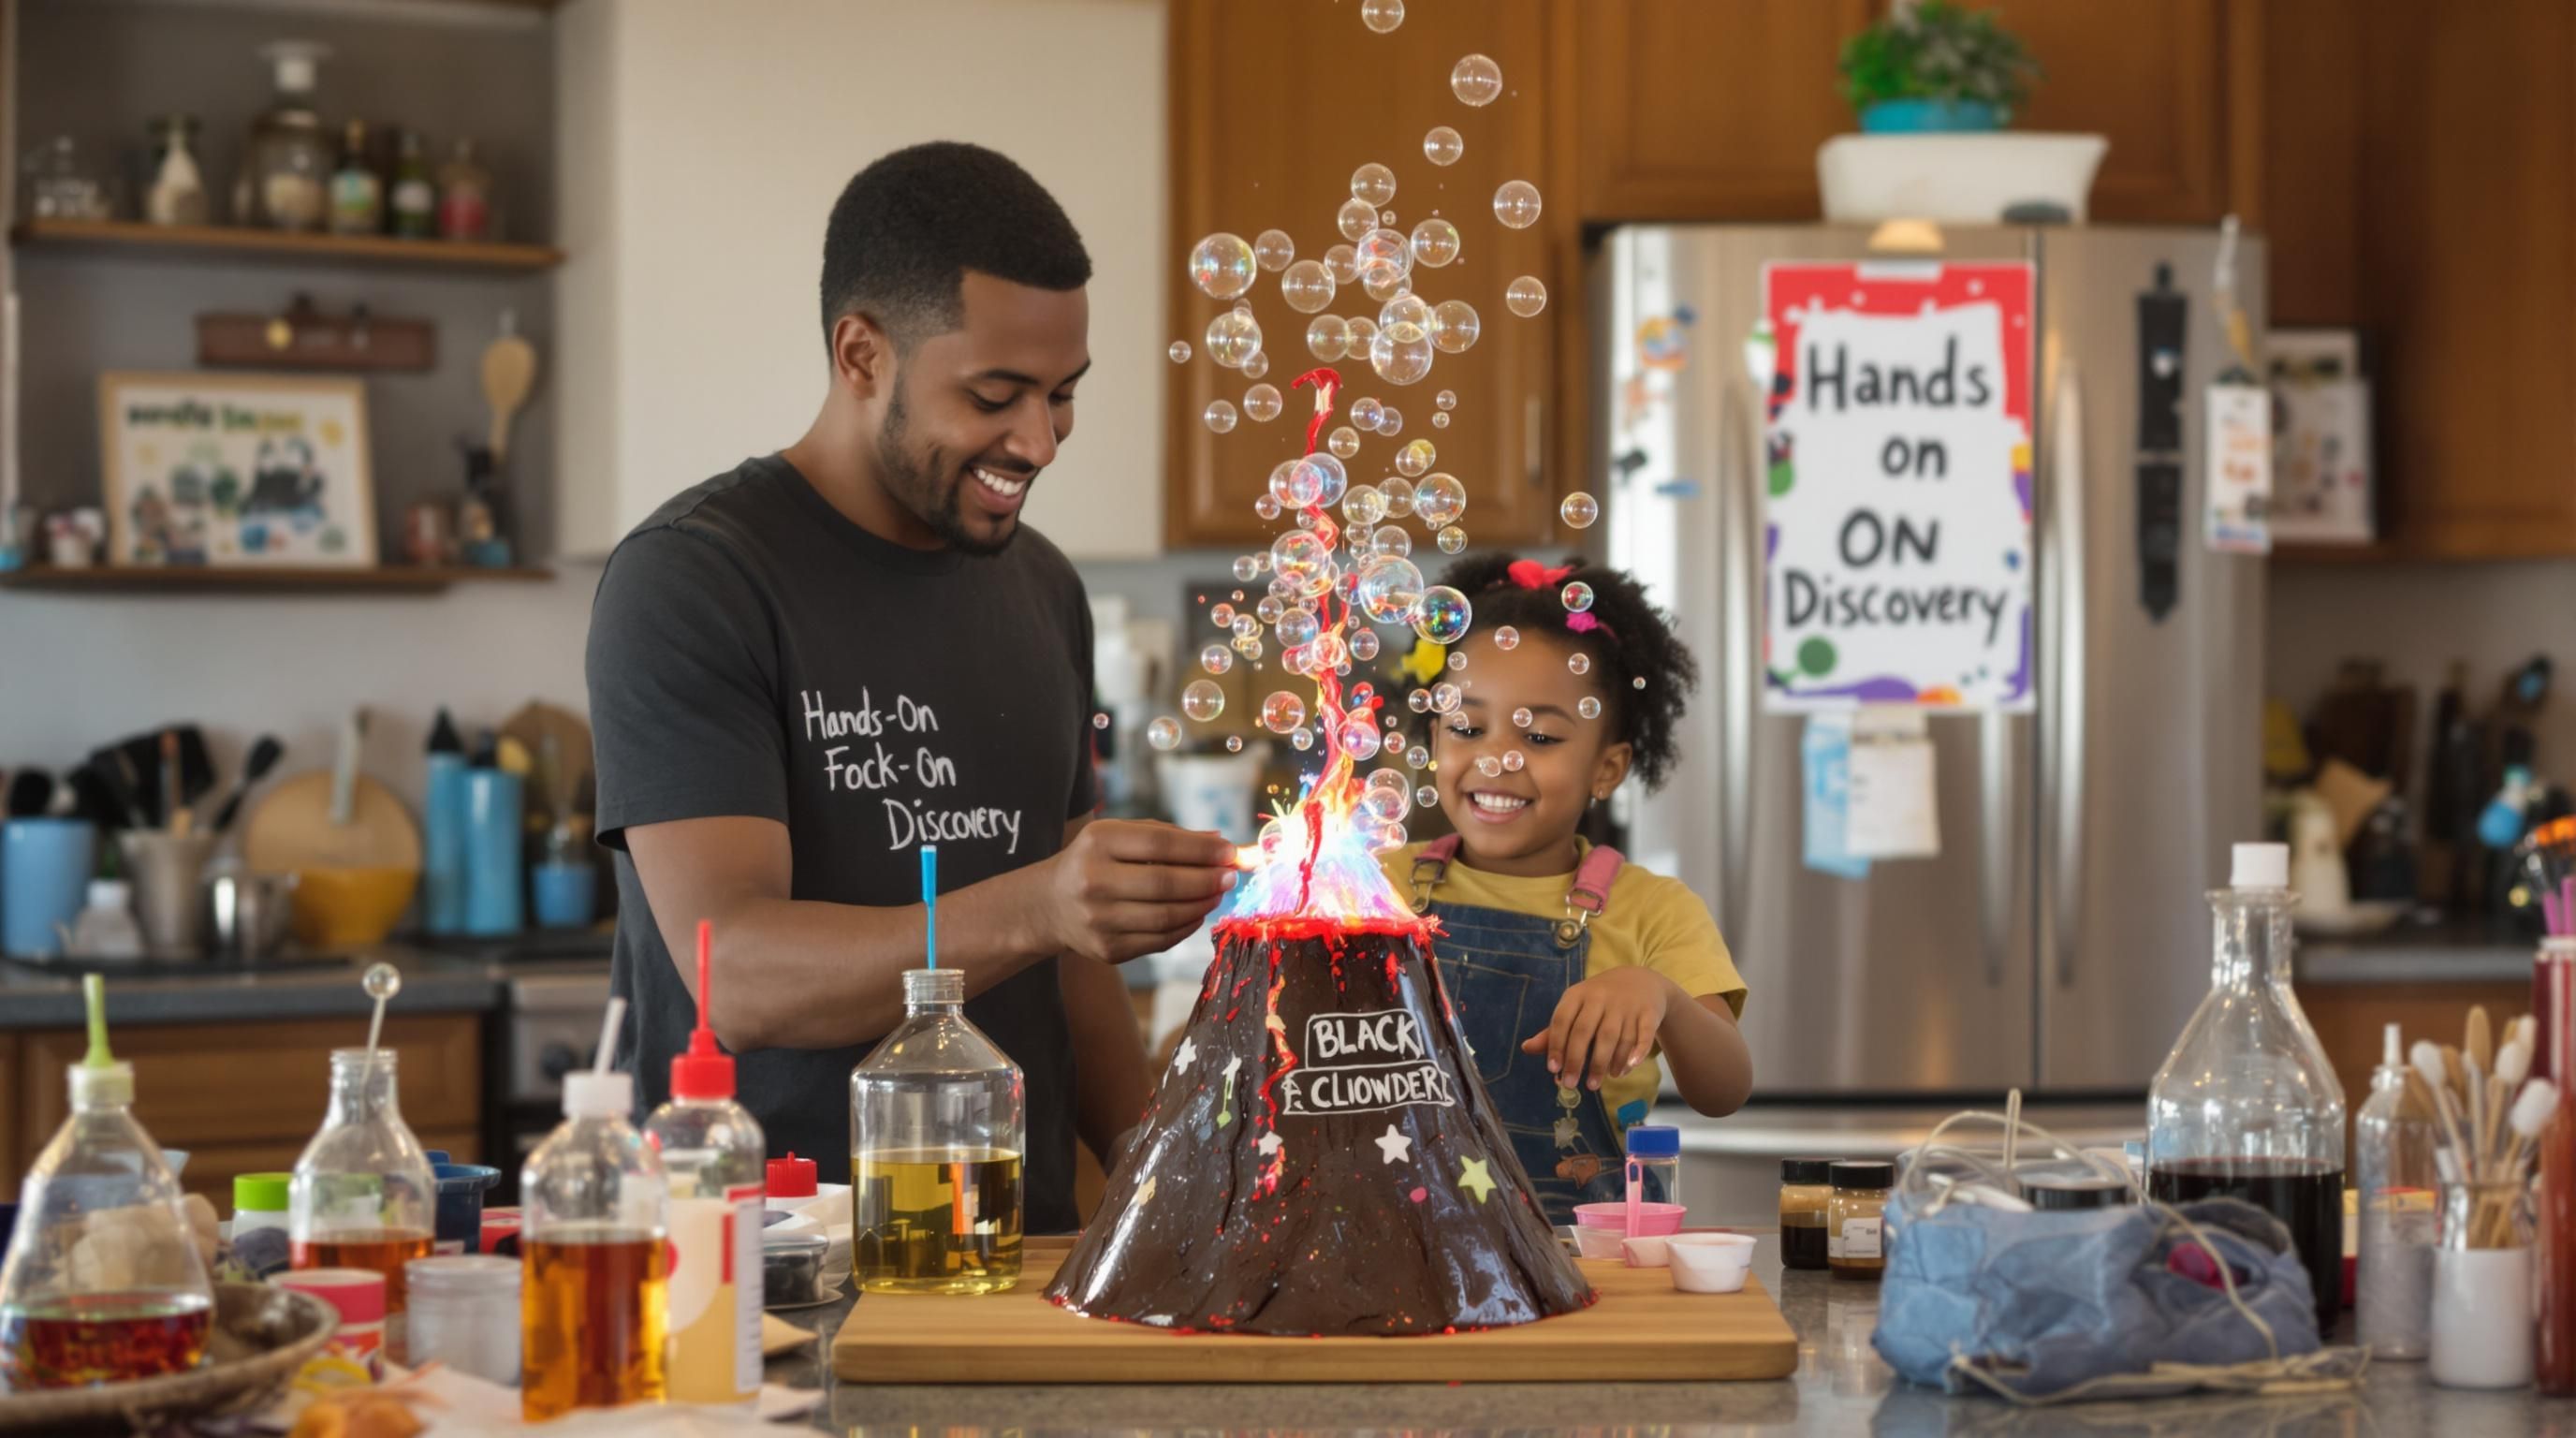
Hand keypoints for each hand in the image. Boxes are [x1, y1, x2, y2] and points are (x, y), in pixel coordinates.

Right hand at [1034, 819, 1236, 962]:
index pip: (1160, 844)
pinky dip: (1186, 926)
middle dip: (1207, 880)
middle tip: (1230, 877)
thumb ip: (1167, 835)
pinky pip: (1160, 940)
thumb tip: (1220, 843)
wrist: (1050, 904)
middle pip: (1165, 883)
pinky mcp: (1108, 950)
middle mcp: (1093, 881)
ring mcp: (1099, 920)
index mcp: (1098, 842)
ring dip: (1202, 905)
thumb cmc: (1096, 860)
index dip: (1201, 850)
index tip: (1230, 852)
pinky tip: (1197, 913)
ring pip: (1167, 916)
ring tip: (1217, 894)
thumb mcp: (1120, 836)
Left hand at [1520, 967, 1673, 1091]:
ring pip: (1613, 1037)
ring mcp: (1626, 1005)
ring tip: (1594, 1084)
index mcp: (1578, 994)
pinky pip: (1643, 1034)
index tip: (1552, 1069)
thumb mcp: (1576, 1008)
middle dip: (1576, 1060)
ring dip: (1603, 1063)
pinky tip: (1626, 1070)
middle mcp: (1601, 997)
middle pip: (1586, 1031)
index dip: (1556, 1045)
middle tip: (1570, 1084)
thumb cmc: (1599, 1002)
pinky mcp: (1648, 1013)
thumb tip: (1526, 1048)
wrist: (1640, 981)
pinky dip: (1636, 1053)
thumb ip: (1554, 1031)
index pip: (1562, 1020)